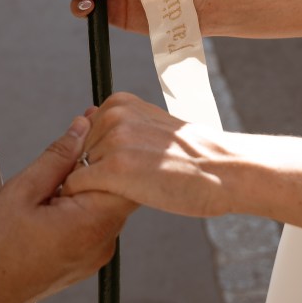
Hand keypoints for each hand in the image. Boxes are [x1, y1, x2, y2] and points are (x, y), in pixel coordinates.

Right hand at [0, 116, 136, 302]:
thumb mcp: (22, 190)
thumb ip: (58, 157)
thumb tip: (81, 128)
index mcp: (90, 225)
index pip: (126, 176)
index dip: (112, 147)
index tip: (94, 127)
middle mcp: (102, 243)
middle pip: (119, 189)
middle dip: (99, 162)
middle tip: (75, 141)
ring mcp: (96, 254)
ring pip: (106, 204)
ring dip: (88, 184)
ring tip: (57, 177)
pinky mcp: (87, 259)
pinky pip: (95, 222)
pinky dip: (82, 205)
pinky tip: (57, 198)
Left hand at [62, 93, 232, 217]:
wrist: (225, 171)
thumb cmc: (192, 156)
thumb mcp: (153, 126)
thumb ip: (122, 125)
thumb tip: (87, 124)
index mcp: (120, 102)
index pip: (83, 134)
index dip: (97, 156)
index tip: (122, 168)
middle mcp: (113, 115)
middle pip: (77, 152)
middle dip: (92, 170)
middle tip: (126, 183)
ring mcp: (113, 141)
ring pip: (76, 170)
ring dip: (91, 186)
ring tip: (126, 191)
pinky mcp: (115, 170)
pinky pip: (78, 186)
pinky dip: (86, 199)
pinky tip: (114, 201)